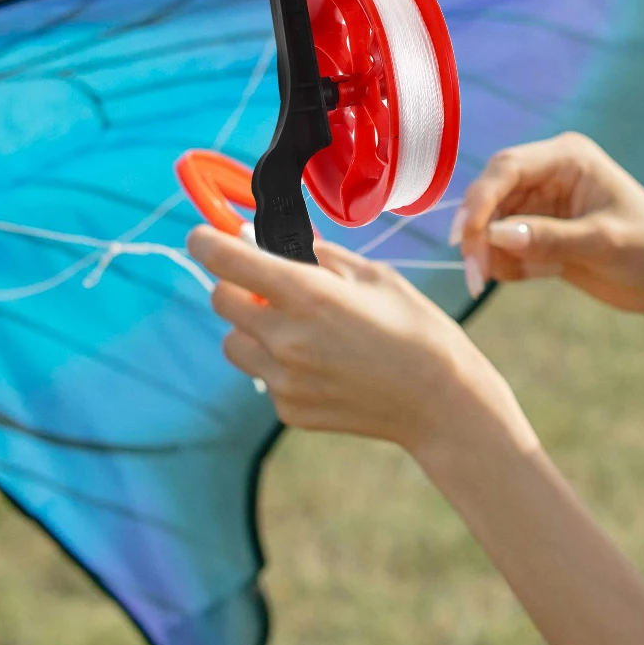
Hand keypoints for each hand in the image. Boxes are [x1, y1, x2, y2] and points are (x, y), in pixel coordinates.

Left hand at [187, 226, 524, 453]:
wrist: (440, 401)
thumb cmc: (414, 327)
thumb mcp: (372, 275)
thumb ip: (315, 255)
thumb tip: (263, 238)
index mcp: (306, 294)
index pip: (226, 260)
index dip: (206, 241)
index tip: (203, 235)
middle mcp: (285, 338)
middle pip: (221, 300)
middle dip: (236, 286)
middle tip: (269, 286)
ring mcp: (284, 379)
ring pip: (234, 343)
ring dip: (252, 329)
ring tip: (298, 330)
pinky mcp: (288, 410)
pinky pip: (263, 376)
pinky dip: (279, 365)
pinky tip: (323, 365)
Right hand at [454, 133, 643, 315]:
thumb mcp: (604, 243)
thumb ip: (550, 237)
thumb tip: (496, 234)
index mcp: (568, 157)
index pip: (506, 168)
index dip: (478, 200)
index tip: (464, 237)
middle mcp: (549, 175)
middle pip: (490, 196)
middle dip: (478, 234)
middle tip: (475, 275)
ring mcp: (542, 206)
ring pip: (492, 225)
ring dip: (488, 253)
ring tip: (503, 279)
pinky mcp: (539, 235)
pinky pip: (503, 248)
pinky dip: (505, 265)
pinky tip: (536, 275)